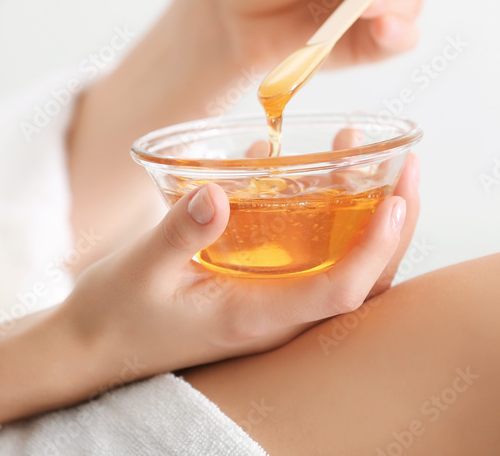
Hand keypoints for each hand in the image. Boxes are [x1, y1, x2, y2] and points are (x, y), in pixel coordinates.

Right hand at [60, 152, 420, 384]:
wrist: (93, 346)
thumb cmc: (115, 314)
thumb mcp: (139, 269)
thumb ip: (179, 232)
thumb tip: (219, 193)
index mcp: (257, 316)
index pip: (340, 290)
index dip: (375, 247)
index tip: (396, 199)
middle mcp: (276, 314)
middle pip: (360, 277)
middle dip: (392, 223)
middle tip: (406, 164)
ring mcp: (271, 303)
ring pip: (339, 263)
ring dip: (362, 212)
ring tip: (362, 153)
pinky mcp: (258, 289)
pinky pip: (304, 253)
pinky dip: (317, 212)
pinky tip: (291, 164)